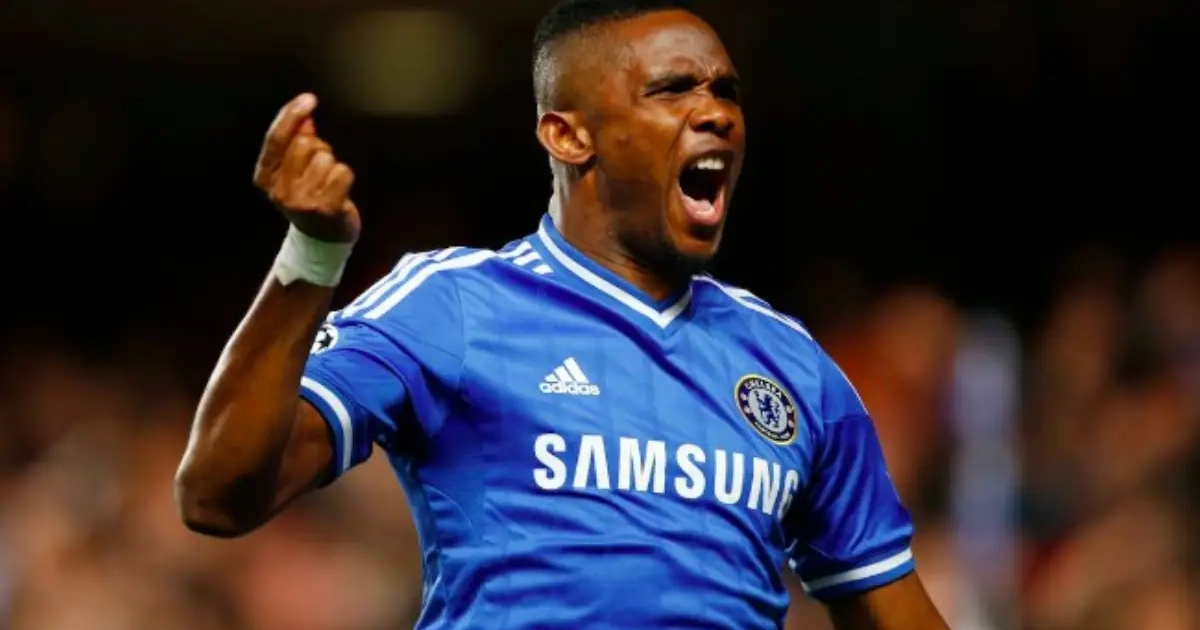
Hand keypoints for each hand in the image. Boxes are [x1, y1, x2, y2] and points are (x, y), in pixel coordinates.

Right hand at [253, 93, 360, 242]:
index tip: (309, 99)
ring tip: (328, 182)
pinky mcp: (326, 208)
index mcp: (265, 178)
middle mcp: (280, 191)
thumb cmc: (309, 197)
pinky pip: (342, 172)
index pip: (276, 138)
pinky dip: (345, 176)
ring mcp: (302, 201)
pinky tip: (339, 191)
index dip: (291, 114)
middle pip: (304, 144)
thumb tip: (305, 116)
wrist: (322, 239)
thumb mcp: (293, 170)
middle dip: (318, 148)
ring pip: (325, 157)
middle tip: (319, 168)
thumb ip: (295, 141)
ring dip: (332, 165)